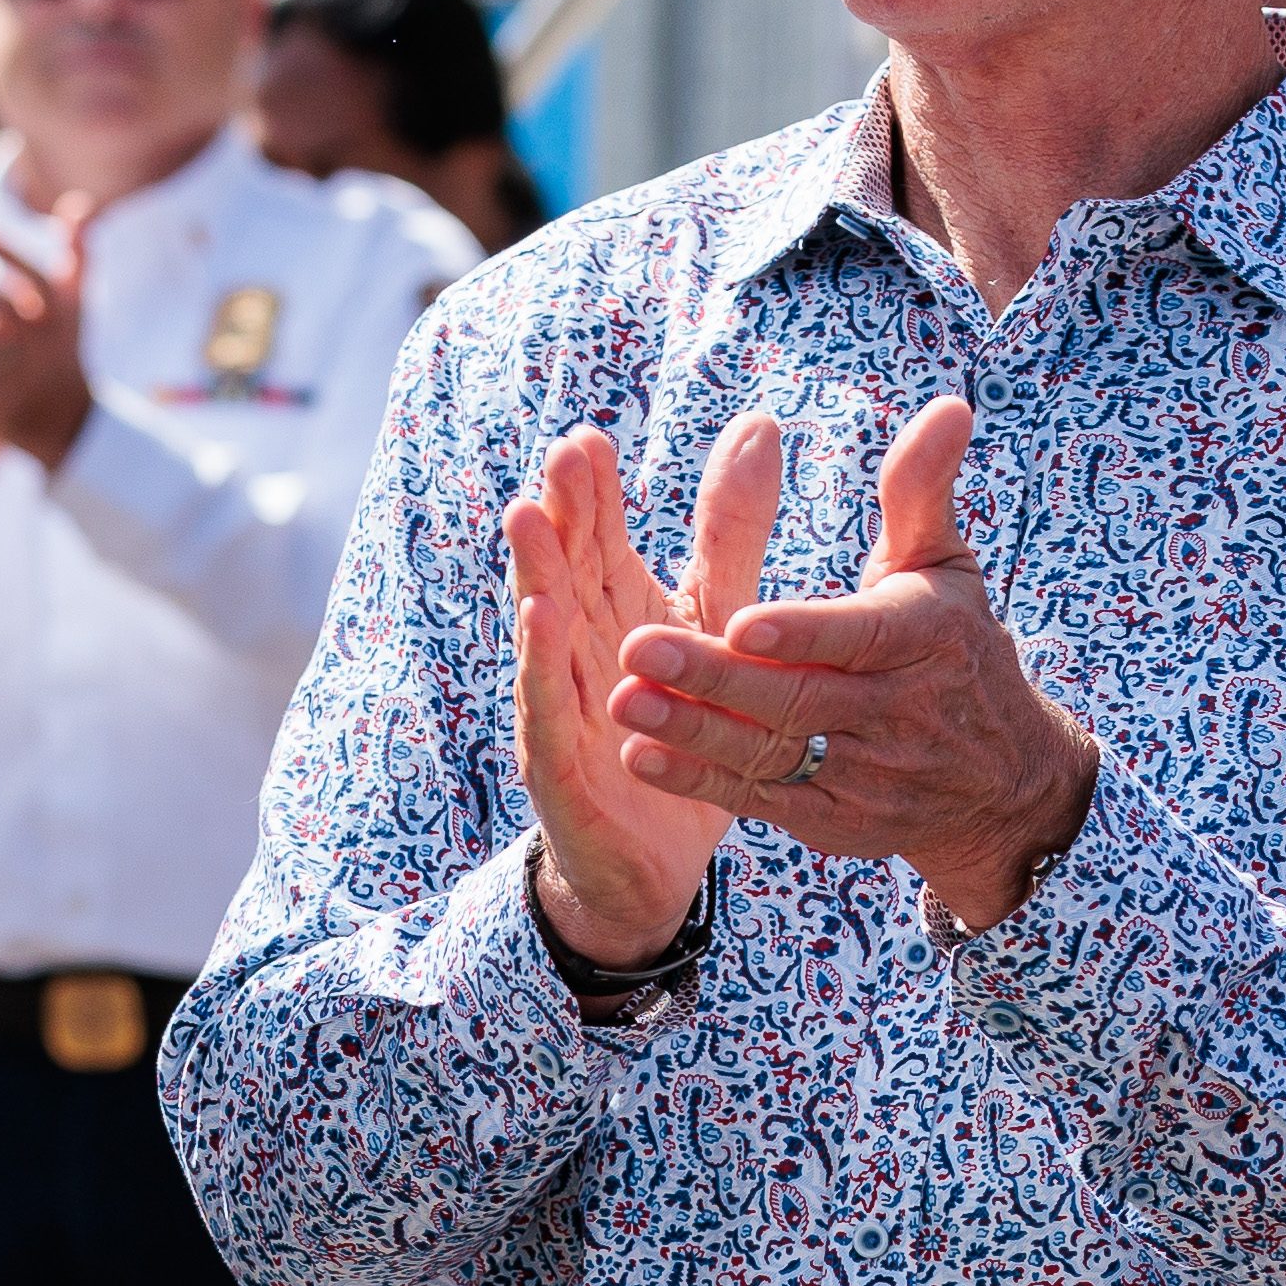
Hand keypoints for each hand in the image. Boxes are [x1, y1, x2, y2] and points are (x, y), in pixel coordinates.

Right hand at [503, 415, 771, 965]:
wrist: (660, 858)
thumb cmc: (680, 726)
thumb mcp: (717, 620)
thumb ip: (730, 532)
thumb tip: (758, 426)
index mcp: (613, 611)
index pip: (597, 540)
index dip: (592, 494)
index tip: (592, 439)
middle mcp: (577, 649)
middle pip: (565, 570)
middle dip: (560, 512)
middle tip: (563, 455)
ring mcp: (560, 705)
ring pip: (544, 629)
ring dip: (535, 573)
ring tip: (527, 517)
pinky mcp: (558, 762)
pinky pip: (549, 707)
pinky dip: (542, 663)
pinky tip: (541, 620)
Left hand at [605, 395, 1100, 932]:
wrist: (1002, 782)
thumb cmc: (955, 647)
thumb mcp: (944, 566)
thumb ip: (920, 490)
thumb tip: (948, 405)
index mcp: (924, 639)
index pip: (858, 636)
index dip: (801, 633)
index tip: (739, 621)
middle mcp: (900, 711)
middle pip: (798, 697)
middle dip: (714, 677)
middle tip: (636, 649)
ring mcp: (869, 774)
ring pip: (773, 753)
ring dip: (694, 733)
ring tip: (620, 701)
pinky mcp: (838, 821)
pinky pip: (764, 800)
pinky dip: (703, 781)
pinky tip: (643, 756)